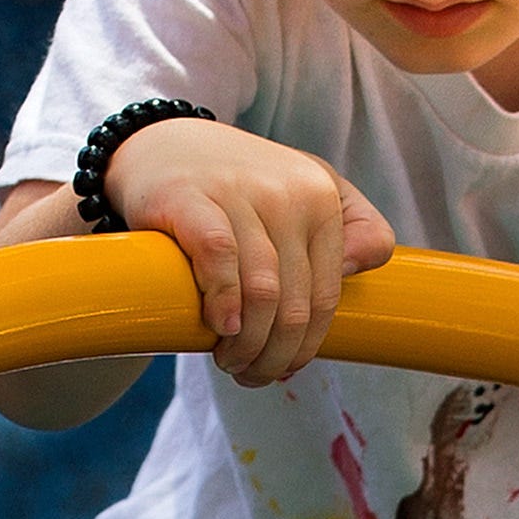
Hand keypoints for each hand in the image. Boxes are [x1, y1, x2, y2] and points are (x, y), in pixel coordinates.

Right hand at [116, 119, 394, 386]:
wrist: (162, 145)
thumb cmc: (241, 185)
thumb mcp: (309, 190)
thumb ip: (355, 227)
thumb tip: (356, 271)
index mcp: (322, 197)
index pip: (326, 297)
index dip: (306, 347)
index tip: (283, 368)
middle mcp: (287, 192)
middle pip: (295, 305)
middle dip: (274, 355)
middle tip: (248, 373)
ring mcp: (240, 192)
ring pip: (262, 293)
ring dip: (246, 345)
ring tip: (228, 361)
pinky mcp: (191, 198)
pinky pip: (220, 259)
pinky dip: (224, 303)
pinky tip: (220, 327)